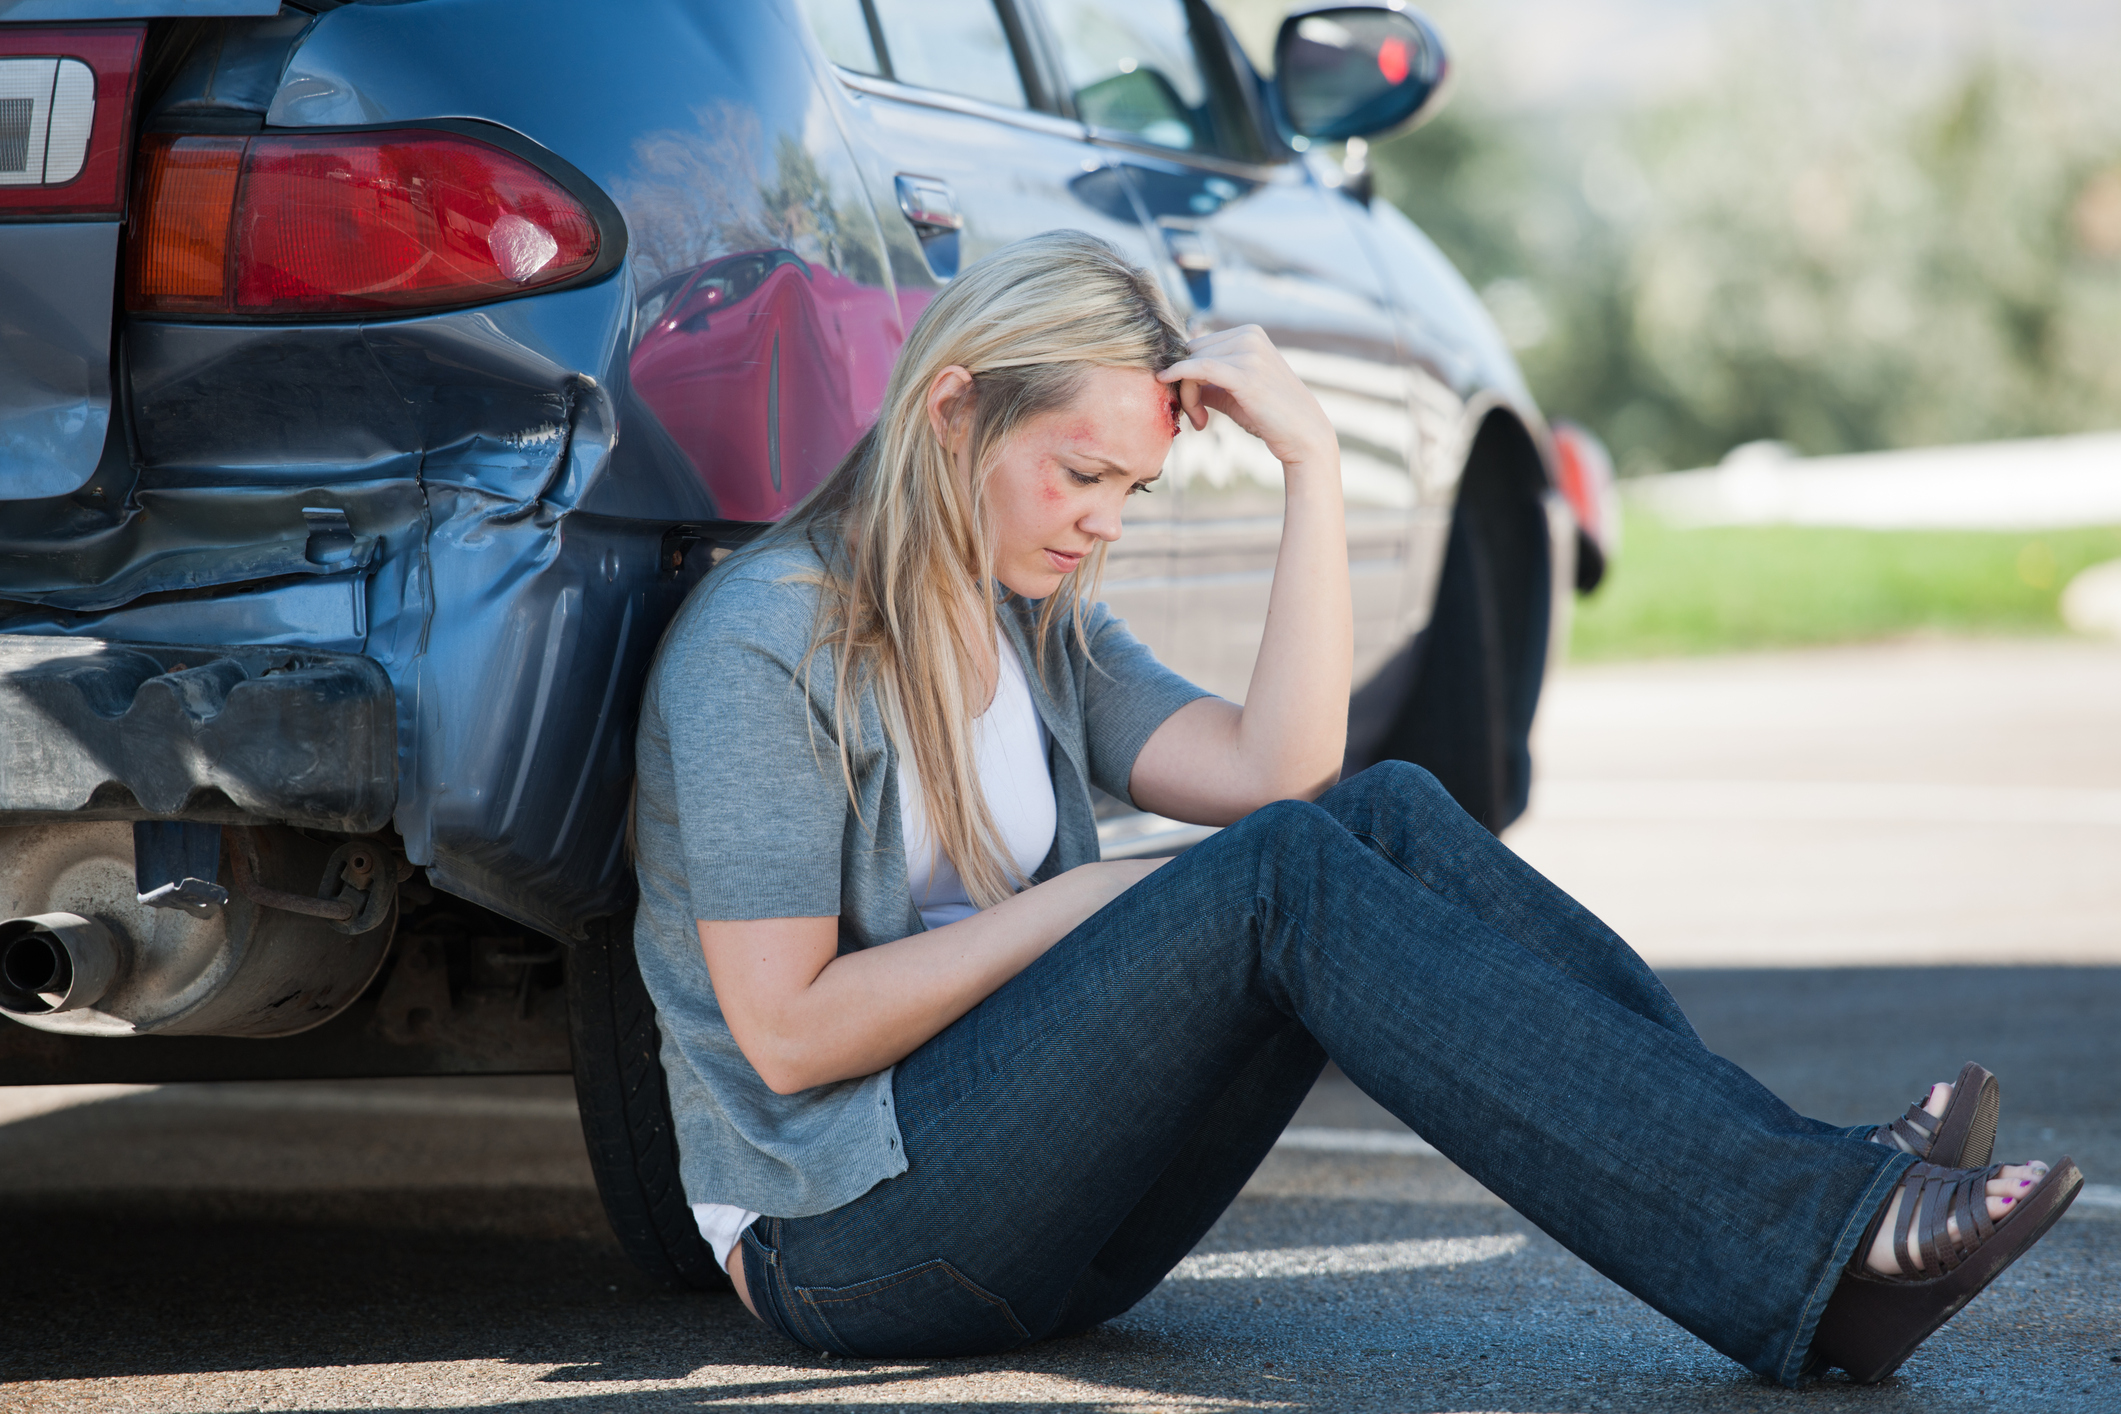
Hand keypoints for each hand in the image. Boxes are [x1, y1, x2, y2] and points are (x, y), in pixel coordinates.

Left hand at [1159, 325, 1337, 476]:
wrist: (1304, 435)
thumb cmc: (1270, 416)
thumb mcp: (1234, 391)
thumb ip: (1208, 380)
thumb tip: (1174, 375)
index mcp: (1249, 333)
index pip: (1198, 345)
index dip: (1185, 373)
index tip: (1191, 405)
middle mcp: (1249, 335)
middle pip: (1192, 352)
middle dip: (1185, 385)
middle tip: (1196, 418)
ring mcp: (1250, 351)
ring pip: (1192, 363)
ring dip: (1187, 395)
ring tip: (1200, 421)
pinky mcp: (1246, 373)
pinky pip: (1199, 369)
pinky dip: (1180, 378)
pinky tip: (1172, 392)